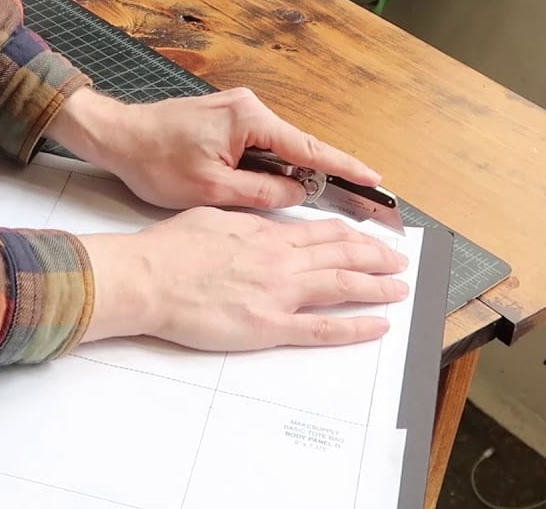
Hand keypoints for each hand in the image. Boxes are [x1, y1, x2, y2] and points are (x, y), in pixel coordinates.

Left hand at [45, 87, 380, 210]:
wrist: (116, 135)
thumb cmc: (154, 161)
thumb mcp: (212, 190)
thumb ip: (262, 195)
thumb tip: (299, 197)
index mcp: (249, 120)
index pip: (309, 149)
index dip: (344, 168)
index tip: (374, 180)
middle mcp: (249, 108)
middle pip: (297, 148)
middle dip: (318, 176)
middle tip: (348, 200)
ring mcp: (237, 110)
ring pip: (277, 149)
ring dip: (287, 174)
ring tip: (298, 200)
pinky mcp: (226, 118)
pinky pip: (259, 145)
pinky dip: (268, 166)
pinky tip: (269, 186)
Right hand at [78, 208, 408, 349]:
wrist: (146, 276)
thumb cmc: (167, 250)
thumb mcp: (210, 217)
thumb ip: (242, 224)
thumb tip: (257, 226)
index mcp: (264, 233)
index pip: (321, 232)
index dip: (351, 235)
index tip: (369, 238)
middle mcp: (279, 259)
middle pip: (342, 255)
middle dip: (376, 258)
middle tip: (398, 263)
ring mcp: (277, 292)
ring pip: (342, 286)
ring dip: (377, 287)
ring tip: (399, 290)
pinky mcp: (267, 326)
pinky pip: (322, 328)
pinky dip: (354, 326)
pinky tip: (376, 325)